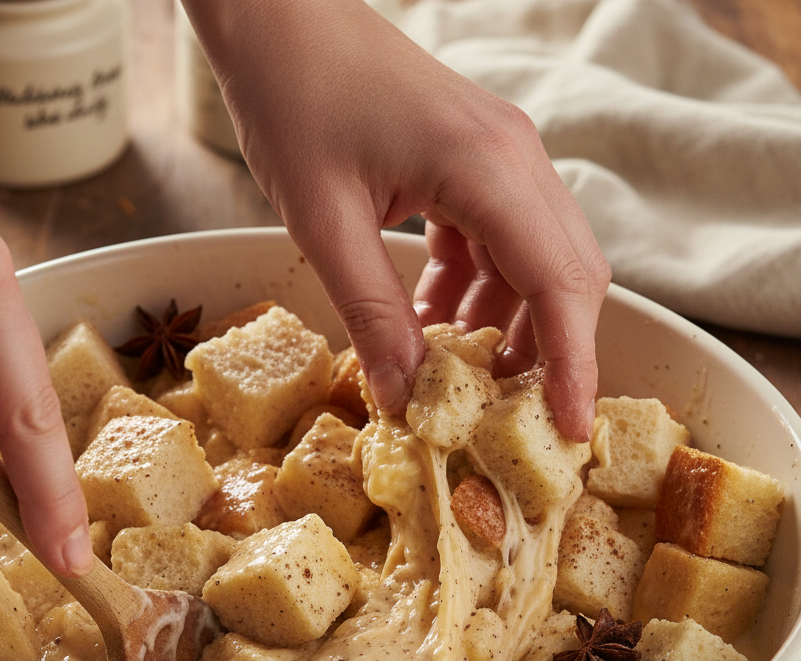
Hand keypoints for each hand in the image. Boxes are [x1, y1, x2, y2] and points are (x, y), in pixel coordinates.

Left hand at [181, 0, 609, 438]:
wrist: (280, 20)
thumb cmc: (295, 100)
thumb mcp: (324, 223)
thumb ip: (371, 314)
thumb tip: (406, 397)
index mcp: (488, 167)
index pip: (559, 283)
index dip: (572, 364)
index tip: (568, 428)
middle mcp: (514, 158)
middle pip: (565, 274)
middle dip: (544, 352)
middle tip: (507, 417)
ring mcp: (500, 156)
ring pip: (532, 262)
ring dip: (500, 323)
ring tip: (450, 375)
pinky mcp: (474, 161)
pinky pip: (494, 242)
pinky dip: (471, 290)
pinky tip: (425, 322)